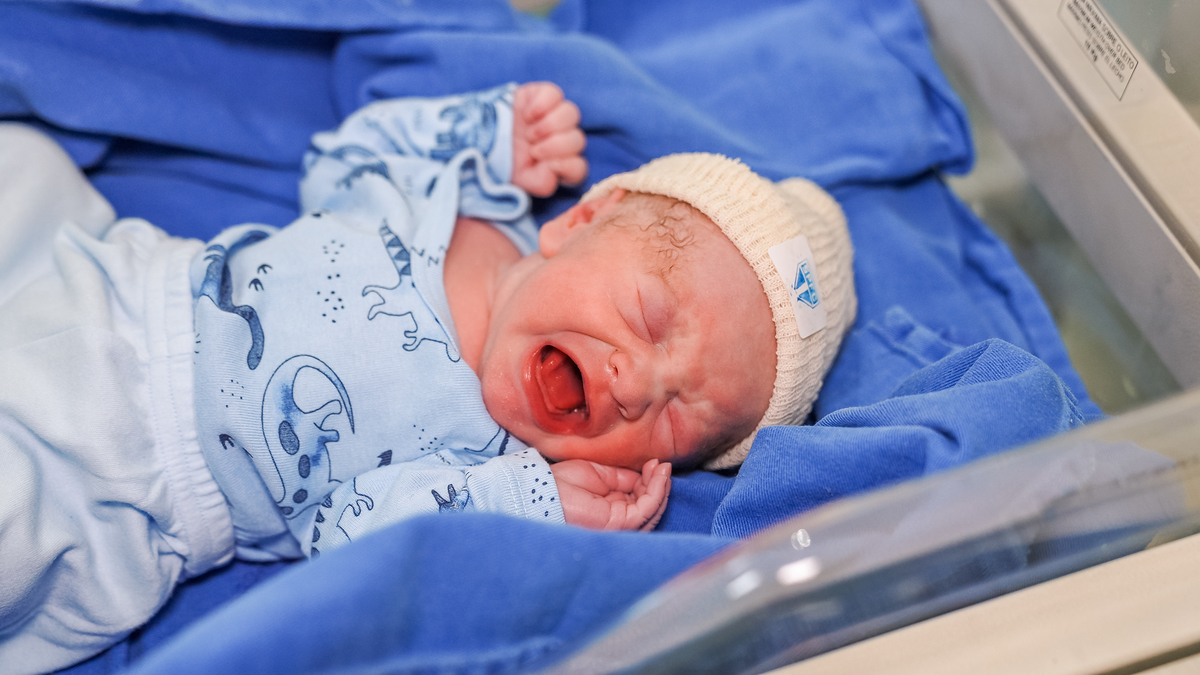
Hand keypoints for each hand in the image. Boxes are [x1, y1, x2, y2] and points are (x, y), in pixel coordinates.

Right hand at [511, 82, 587, 196]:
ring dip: (550, 125)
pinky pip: (554, 93)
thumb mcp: (521, 182)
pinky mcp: (541, 95)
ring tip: (529, 133)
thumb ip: (543, 182)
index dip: (565, 166)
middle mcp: (561, 139)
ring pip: (571, 114)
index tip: (544, 164)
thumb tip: (555, 166)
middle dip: (554, 146)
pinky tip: (527, 115)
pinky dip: (542, 104)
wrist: (478, 140)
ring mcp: (553, 115)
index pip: (579, 168)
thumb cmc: (503, 162)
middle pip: (578, 140)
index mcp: (559, 164)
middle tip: (532, 149)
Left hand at [551, 459, 671, 530]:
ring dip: (661, 487)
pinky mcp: (620, 524)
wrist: (544, 490)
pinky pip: (647, 509)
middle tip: (661, 465)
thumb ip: (623, 477)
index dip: (650, 481)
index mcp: (611, 508)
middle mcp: (617, 518)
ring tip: (662, 468)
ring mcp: (620, 524)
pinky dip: (657, 491)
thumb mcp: (600, 473)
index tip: (655, 462)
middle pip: (650, 506)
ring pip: (652, 510)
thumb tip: (646, 476)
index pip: (640, 499)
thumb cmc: (563, 483)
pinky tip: (658, 475)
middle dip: (658, 484)